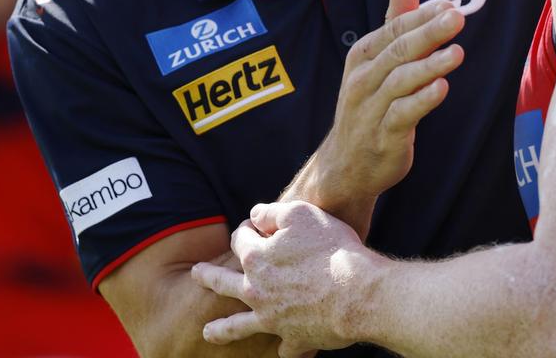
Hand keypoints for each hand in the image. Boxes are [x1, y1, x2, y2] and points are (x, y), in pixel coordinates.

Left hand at [193, 202, 369, 356]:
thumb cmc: (332, 248)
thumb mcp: (300, 213)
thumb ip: (272, 211)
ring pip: (239, 325)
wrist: (358, 291)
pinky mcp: (294, 338)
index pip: (239, 240)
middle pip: (224, 282)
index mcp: (256, 259)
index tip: (251, 226)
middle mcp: (256, 291)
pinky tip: (283, 346)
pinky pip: (284, 346)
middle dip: (209, 276)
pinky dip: (284, 345)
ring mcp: (272, 318)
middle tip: (196, 274)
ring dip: (222, 328)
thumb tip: (254, 214)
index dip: (245, 230)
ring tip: (208, 332)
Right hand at [315, 0, 465, 202]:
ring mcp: (372, 108)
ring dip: (430, 66)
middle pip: (399, 50)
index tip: (449, 6)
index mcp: (363, 55)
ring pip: (401, 81)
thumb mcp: (378, 58)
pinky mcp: (383, 136)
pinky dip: (421, 101)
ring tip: (457, 53)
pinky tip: (442, 89)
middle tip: (457, 18)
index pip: (394, 28)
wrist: (346, 164)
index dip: (421, 16)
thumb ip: (395, 18)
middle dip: (428, 33)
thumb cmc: (369, 103)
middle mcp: (364, 78)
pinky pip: (402, 115)